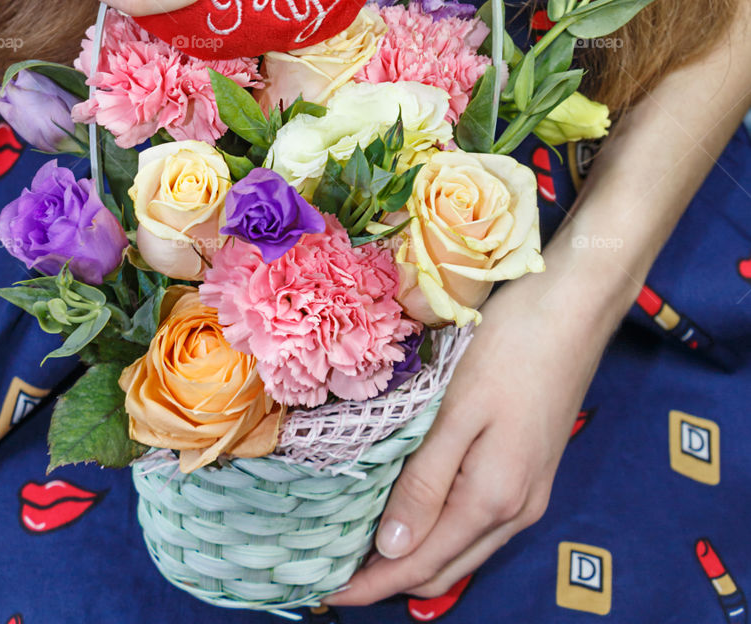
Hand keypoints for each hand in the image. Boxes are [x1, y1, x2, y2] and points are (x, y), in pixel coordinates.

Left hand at [325, 265, 617, 605]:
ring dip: (415, 555)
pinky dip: (440, 529)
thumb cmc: (513, 347)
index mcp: (493, 498)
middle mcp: (516, 510)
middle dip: (390, 577)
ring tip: (363, 542)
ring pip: (462, 548)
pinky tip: (412, 507)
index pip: (421, 564)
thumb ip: (427, 481)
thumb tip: (391, 548)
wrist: (575, 309)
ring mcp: (528, 493)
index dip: (373, 584)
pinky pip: (478, 522)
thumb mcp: (459, 410)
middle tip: (334, 565)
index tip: (325, 592)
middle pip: (443, 568)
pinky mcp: (530, 471)